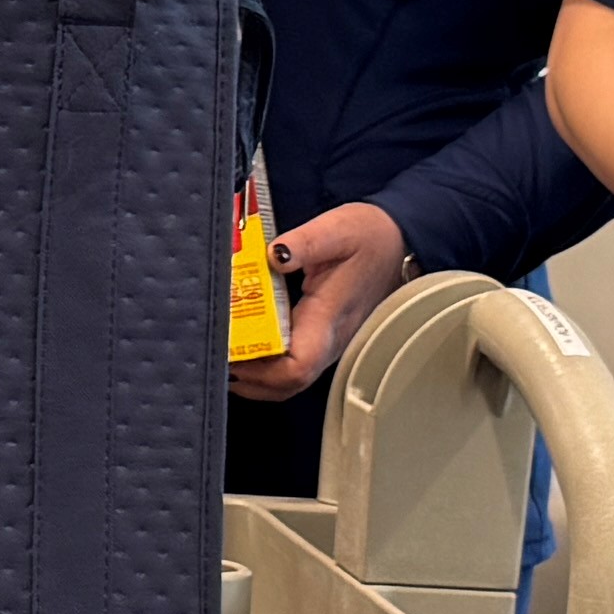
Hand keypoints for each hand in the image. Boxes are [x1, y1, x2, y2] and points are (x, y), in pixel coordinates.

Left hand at [232, 200, 408, 403]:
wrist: (397, 241)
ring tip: (225, 353)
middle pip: (286, 384)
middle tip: (217, 353)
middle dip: (248, 378)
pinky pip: (290, 367)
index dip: (260, 371)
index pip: (297, 368)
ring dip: (253, 376)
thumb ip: (303, 242)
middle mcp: (328, 340)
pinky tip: (245, 345)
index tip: (232, 351)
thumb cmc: (370, 236)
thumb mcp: (337, 229)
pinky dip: (263, 366)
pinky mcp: (321, 338)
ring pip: (287, 382)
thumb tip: (272, 256)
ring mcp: (325, 343)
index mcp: (328, 318)